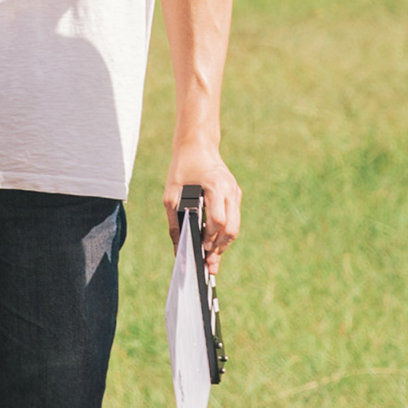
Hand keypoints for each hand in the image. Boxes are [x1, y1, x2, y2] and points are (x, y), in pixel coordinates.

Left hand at [164, 142, 240, 259]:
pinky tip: (214, 243)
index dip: (210, 237)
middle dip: (220, 247)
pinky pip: (233, 219)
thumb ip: (174, 222)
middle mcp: (230, 190)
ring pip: (235, 226)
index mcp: (215, 186)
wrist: (198, 145)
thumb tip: (178, 249)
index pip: (218, 220)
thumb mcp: (171, 193)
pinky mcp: (235, 195)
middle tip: (209, 263)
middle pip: (232, 228)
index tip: (202, 248)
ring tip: (212, 259)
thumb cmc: (183, 167)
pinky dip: (225, 233)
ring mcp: (235, 192)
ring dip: (224, 244)